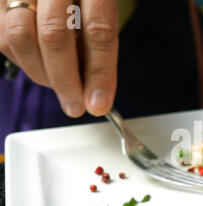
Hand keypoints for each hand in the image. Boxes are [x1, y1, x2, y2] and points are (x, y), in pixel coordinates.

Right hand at [0, 0, 118, 116]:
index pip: (99, 30)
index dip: (99, 73)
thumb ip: (98, 49)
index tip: (99, 105)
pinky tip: (42, 65)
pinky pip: (3, 40)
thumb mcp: (99, 17)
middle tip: (76, 106)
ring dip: (43, 74)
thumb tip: (95, 97)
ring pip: (20, 37)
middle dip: (66, 81)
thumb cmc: (82, 3)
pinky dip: (25, 62)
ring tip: (61, 85)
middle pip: (54, 35)